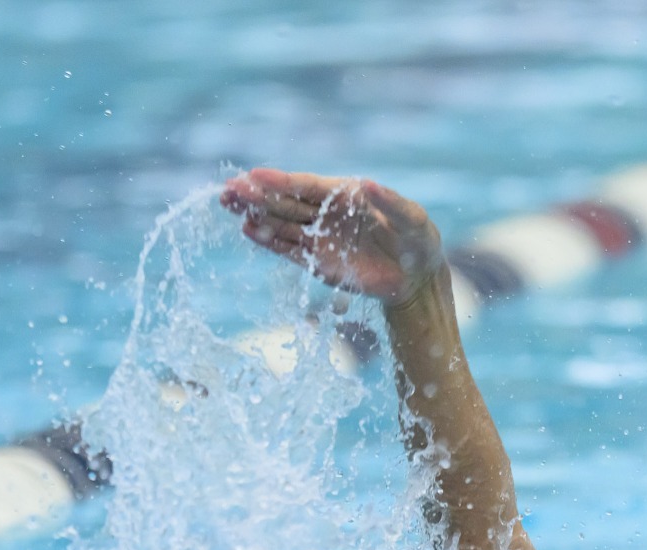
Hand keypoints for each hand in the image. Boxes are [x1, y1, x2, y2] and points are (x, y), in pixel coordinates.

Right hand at [220, 169, 442, 307]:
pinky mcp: (318, 261)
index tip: (255, 174)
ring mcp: (320, 236)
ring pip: (281, 223)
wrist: (417, 277)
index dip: (282, 180)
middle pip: (286, 201)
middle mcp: (327, 212)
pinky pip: (290, 249)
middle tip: (228, 188)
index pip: (307, 185)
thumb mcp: (413, 219)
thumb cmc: (417, 240)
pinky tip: (249, 230)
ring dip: (255, 214)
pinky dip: (270, 241)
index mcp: (345, 193)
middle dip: (257, 194)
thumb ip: (391, 202)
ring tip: (229, 204)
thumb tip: (367, 183)